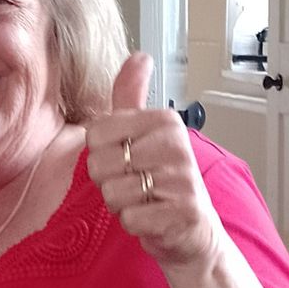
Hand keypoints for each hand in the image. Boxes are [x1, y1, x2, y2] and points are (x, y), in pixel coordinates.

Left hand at [86, 52, 222, 268]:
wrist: (193, 231)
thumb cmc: (163, 181)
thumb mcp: (145, 132)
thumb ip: (132, 95)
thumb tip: (139, 56)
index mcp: (163, 121)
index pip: (95, 134)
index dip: (102, 154)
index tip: (127, 159)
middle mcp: (176, 144)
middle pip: (99, 164)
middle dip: (109, 182)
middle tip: (136, 184)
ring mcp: (182, 179)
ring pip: (112, 192)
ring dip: (121, 204)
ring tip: (145, 200)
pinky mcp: (182, 212)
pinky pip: (130, 218)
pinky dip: (134, 223)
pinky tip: (153, 218)